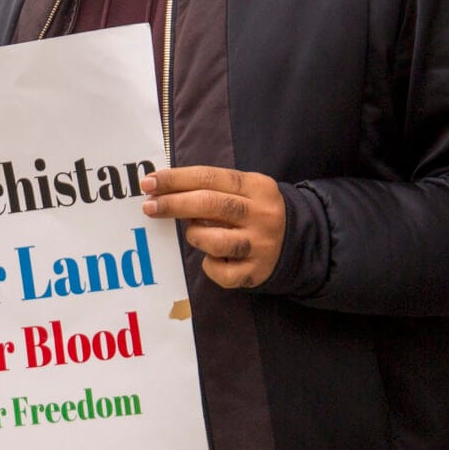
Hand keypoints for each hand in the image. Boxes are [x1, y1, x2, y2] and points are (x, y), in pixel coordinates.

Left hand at [142, 167, 285, 289]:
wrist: (299, 243)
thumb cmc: (256, 213)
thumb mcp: (245, 191)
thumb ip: (212, 188)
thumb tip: (164, 190)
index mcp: (257, 187)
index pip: (210, 177)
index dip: (176, 179)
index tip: (150, 182)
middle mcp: (261, 215)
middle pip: (210, 204)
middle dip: (174, 204)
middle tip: (149, 205)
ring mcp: (261, 245)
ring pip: (214, 240)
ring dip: (195, 236)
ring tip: (195, 234)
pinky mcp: (257, 272)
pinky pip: (220, 272)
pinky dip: (210, 266)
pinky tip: (215, 259)